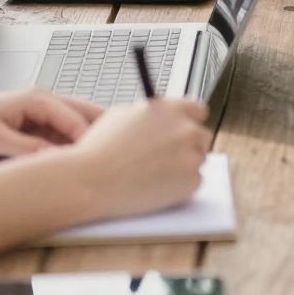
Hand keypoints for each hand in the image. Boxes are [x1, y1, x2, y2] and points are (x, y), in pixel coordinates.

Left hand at [0, 87, 102, 159]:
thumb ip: (29, 150)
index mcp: (38, 100)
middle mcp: (44, 103)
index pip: (77, 119)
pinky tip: (77, 163)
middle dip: (101, 134)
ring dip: (86, 142)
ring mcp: (40, 115)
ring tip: (103, 163)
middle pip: (84, 115)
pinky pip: (60, 136)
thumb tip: (58, 160)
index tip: (103, 162)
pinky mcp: (33, 127)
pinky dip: (70, 148)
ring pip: (75, 127)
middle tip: (118, 157)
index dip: (92, 141)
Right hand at [67, 96, 211, 218]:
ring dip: (183, 166)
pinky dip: (179, 186)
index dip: (188, 120)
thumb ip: (149, 114)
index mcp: (171, 108)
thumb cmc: (100, 148)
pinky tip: (156, 186)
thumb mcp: (122, 115)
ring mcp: (191, 157)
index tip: (182, 129)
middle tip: (167, 156)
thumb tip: (158, 117)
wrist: (92, 181)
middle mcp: (186, 130)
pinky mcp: (191, 183)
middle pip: (201, 136)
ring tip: (153, 173)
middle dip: (187, 145)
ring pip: (197, 161)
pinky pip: (193, 182)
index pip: (198, 110)